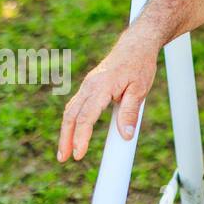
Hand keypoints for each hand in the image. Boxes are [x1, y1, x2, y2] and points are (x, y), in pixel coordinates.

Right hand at [58, 35, 158, 162]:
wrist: (136, 45)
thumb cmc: (140, 65)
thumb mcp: (140, 89)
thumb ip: (130, 112)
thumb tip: (126, 135)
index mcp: (102, 86)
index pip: (87, 116)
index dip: (81, 137)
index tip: (78, 155)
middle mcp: (89, 85)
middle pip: (72, 115)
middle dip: (65, 138)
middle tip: (63, 158)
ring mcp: (87, 85)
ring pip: (71, 110)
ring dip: (66, 131)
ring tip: (65, 151)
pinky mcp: (89, 86)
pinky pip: (76, 105)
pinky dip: (72, 120)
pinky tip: (73, 133)